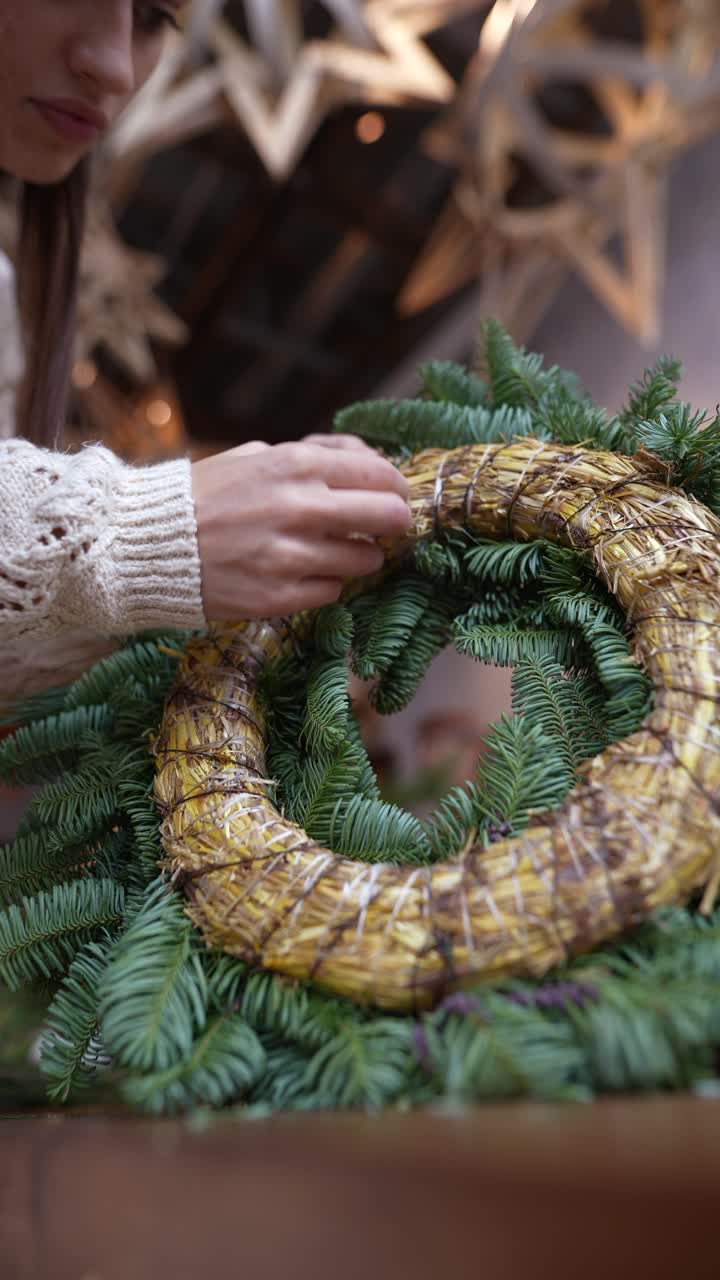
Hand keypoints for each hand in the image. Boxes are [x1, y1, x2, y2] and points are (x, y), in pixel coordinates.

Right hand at [191, 436, 409, 618]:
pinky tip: (301, 573)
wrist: (148, 543)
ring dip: (359, 557)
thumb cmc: (206, 495)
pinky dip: (325, 583)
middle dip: (394, 523)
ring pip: (365, 561)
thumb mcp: (257, 455)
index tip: (394, 496)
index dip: (396, 488)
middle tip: (385, 528)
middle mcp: (299, 508)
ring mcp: (290, 557)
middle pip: (388, 517)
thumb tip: (369, 462)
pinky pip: (332, 592)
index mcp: (295, 465)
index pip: (380, 474)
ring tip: (333, 551)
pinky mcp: (278, 597)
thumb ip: (314, 457)